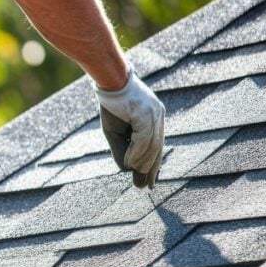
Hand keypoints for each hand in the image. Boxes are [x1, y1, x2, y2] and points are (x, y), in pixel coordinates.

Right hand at [95, 71, 164, 188]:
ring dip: (143, 163)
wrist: (108, 79)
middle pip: (157, 148)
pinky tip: (129, 164)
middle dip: (151, 169)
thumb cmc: (110, 104)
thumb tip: (126, 169)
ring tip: (136, 177)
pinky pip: (143, 139)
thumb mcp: (114, 132)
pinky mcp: (144, 114)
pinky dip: (136, 153)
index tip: (150, 181)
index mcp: (153, 118)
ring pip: (152, 145)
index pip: (157, 145)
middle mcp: (158, 116)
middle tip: (145, 186)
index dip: (154, 164)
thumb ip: (121, 149)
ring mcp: (153, 114)